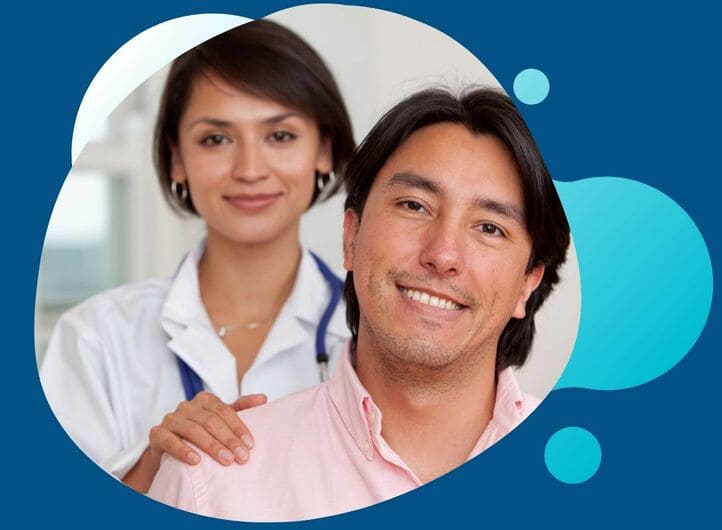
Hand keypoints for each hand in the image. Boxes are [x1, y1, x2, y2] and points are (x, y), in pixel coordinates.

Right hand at [149, 392, 267, 465]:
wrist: (169, 450)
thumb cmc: (200, 433)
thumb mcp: (221, 420)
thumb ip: (241, 408)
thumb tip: (263, 398)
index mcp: (205, 399)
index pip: (224, 411)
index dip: (238, 427)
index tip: (250, 445)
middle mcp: (187, 406)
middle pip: (211, 421)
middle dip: (229, 440)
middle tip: (242, 457)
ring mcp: (171, 419)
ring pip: (193, 430)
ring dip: (211, 446)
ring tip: (226, 461)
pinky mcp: (156, 434)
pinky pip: (169, 441)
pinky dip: (183, 450)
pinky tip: (196, 461)